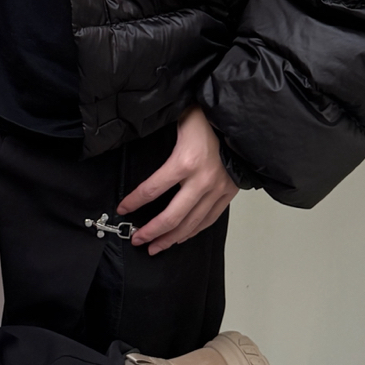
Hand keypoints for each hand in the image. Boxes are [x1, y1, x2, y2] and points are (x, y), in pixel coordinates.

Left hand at [120, 107, 238, 256]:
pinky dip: (193, 231)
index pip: (152, 189)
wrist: (241, 120)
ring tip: (155, 246)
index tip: (123, 208)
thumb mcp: (179, 122)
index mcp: (185, 161)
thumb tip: (140, 149)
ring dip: (171, 238)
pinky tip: (181, 237)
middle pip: (172, 216)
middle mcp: (202, 180)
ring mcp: (217, 190)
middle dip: (151, 231)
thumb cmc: (208, 118)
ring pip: (191, 224)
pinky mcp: (228, 194)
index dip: (135, 201)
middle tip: (137, 239)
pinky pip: (208, 220)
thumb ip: (162, 140)